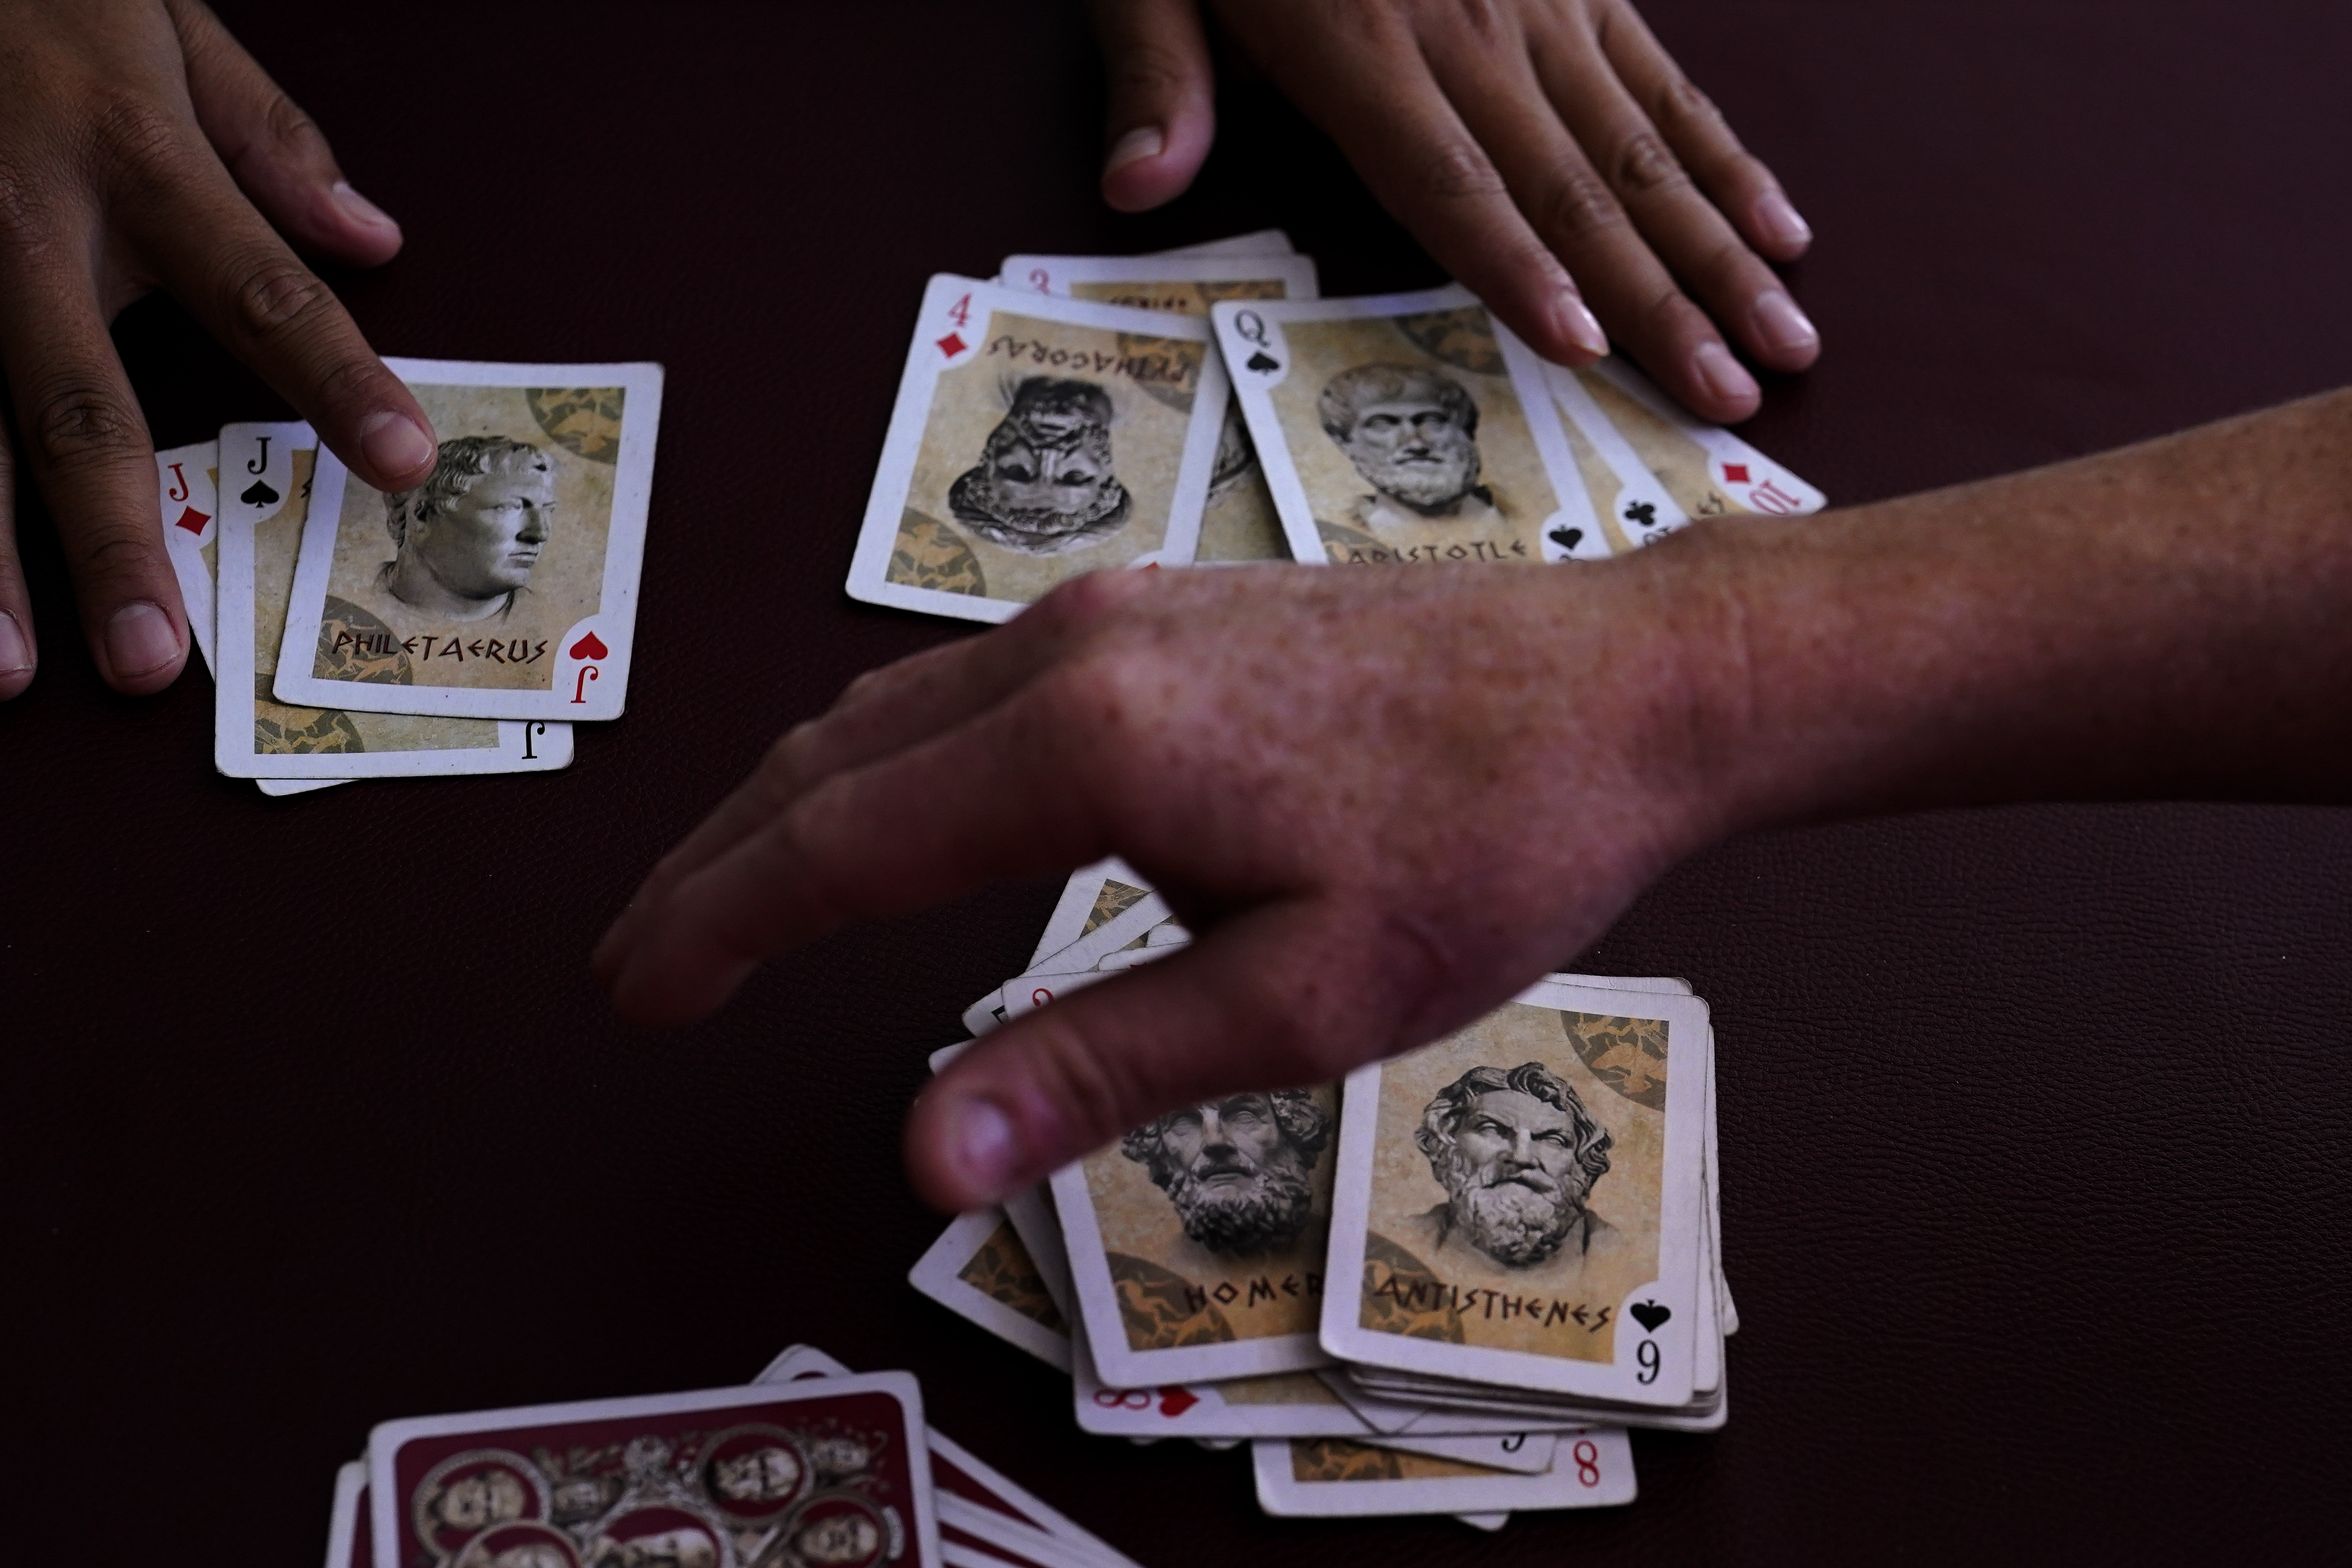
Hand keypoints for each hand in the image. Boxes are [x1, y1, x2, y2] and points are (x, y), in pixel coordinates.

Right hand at [0, 0, 435, 700]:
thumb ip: (269, 134)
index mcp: (129, 155)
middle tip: (151, 663)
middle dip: (115, 540)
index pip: (260, 287)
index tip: (401, 464)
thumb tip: (374, 237)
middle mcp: (21, 222)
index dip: (335, 379)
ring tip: (4, 671)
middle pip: (77, 403)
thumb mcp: (164, 18)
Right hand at [595, 561, 1742, 1210]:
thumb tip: (922, 1155)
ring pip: (897, 711)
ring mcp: (1122, 608)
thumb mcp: (1306, 1000)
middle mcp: (1077, 646)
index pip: (835, 845)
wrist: (1629, 685)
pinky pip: (972, 682)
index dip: (714, 927)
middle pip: (835, 760)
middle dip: (719, 866)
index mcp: (1089, 742)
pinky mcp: (1169, 607)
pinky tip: (896, 810)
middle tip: (638, 963)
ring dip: (796, 806)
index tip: (632, 996)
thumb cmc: (1492, 845)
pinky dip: (887, 758)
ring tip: (732, 897)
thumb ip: (1101, 1066)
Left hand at [1085, 0, 1817, 421]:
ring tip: (1786, 335)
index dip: (1519, 269)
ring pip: (1644, 145)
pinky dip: (1726, 158)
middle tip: (1736, 390)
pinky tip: (1783, 224)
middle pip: (1575, 187)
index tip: (1585, 346)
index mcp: (1359, 45)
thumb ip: (1156, 75)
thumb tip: (1136, 187)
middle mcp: (1469, 28)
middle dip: (1664, 297)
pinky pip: (1663, 79)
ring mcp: (1541, 2)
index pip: (1452, 183)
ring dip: (1722, 247)